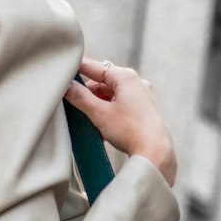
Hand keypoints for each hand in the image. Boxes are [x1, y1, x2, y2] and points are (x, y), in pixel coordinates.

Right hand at [64, 57, 177, 187]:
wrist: (156, 153)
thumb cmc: (129, 131)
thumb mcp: (99, 113)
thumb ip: (80, 97)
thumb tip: (65, 85)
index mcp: (126, 77)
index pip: (94, 67)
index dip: (76, 68)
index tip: (63, 70)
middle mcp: (137, 82)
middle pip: (104, 82)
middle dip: (88, 94)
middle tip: (74, 105)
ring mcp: (143, 97)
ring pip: (112, 96)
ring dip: (98, 106)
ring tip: (89, 121)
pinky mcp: (146, 111)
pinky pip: (122, 106)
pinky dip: (110, 113)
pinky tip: (103, 130)